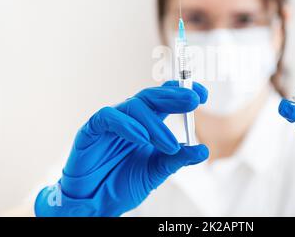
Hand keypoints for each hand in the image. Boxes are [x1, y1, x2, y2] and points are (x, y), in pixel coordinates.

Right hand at [35, 81, 208, 216]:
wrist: (96, 203)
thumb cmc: (122, 184)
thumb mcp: (156, 171)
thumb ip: (177, 159)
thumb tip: (202, 150)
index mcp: (147, 124)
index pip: (165, 99)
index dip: (182, 92)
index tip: (202, 94)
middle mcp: (131, 118)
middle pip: (153, 96)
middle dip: (174, 97)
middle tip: (193, 100)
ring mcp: (111, 122)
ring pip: (135, 107)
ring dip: (155, 124)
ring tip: (169, 145)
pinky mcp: (91, 129)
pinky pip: (108, 117)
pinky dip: (126, 125)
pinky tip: (141, 137)